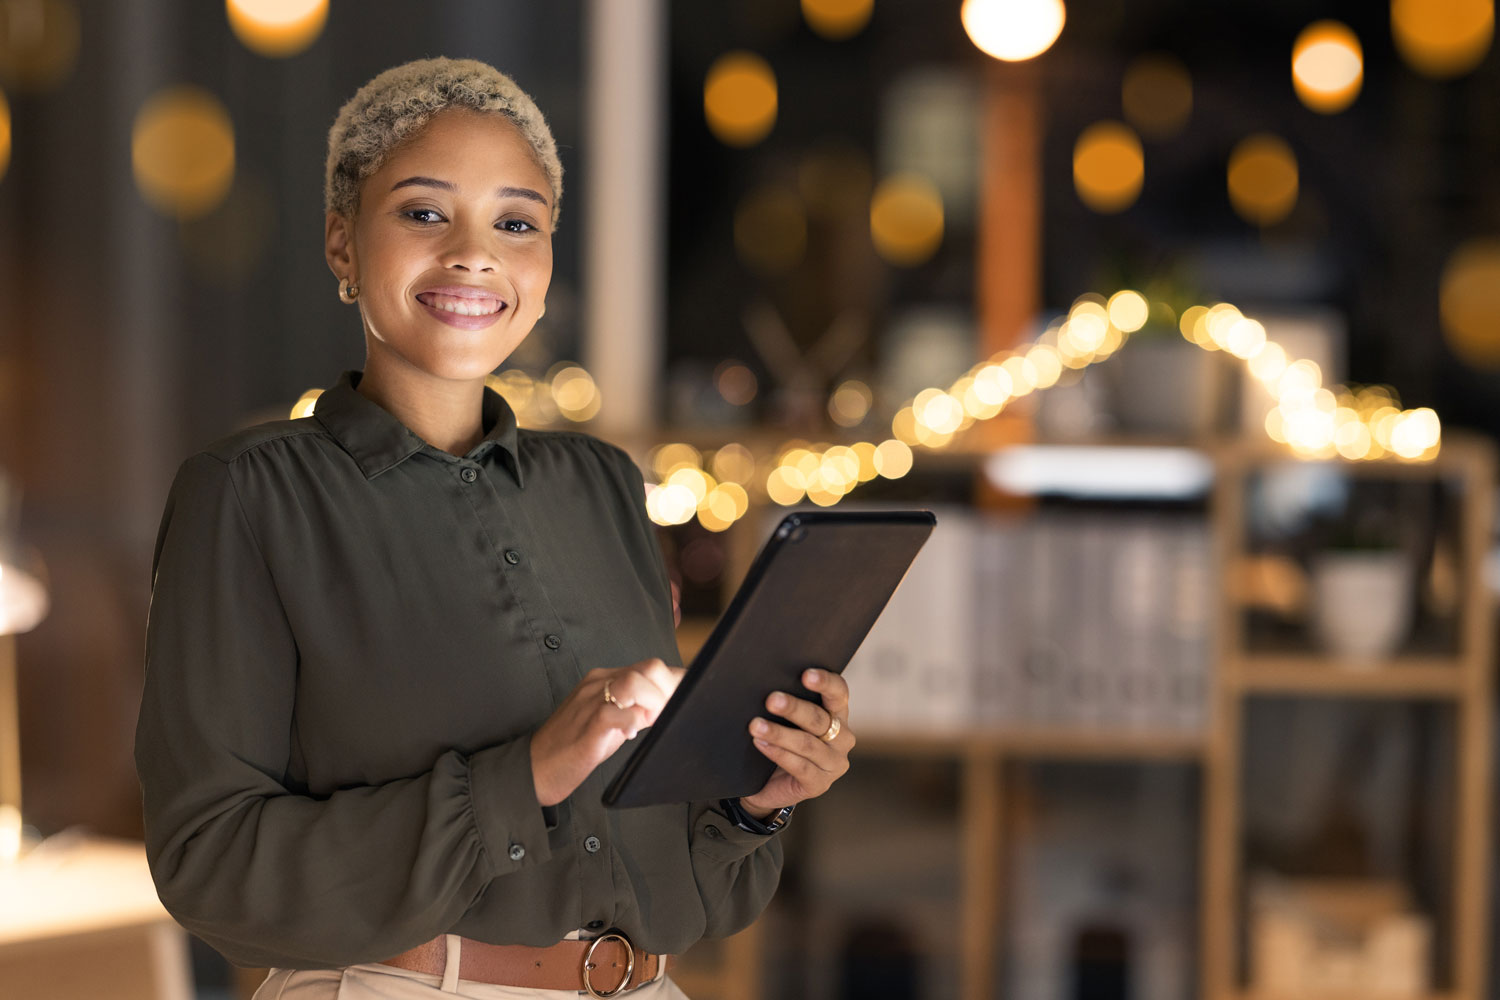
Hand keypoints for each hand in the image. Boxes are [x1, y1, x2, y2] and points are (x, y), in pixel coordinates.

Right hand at [530, 658, 684, 806]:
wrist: (536, 767)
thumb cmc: (574, 746)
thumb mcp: (611, 723)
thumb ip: (636, 711)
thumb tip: (667, 707)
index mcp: (606, 679)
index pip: (651, 668)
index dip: (674, 683)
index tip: (685, 701)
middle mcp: (599, 683)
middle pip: (649, 668)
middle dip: (668, 692)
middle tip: (667, 716)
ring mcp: (591, 701)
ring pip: (634, 683)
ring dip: (653, 704)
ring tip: (651, 723)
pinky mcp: (587, 724)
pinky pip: (617, 714)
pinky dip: (632, 724)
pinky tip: (629, 735)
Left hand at [740, 667, 853, 818]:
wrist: (768, 784)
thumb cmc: (779, 742)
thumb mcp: (786, 720)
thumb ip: (787, 702)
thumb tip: (765, 683)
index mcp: (837, 714)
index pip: (838, 692)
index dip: (825, 682)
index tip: (806, 675)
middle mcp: (842, 738)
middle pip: (819, 718)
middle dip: (793, 708)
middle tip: (771, 700)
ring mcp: (834, 764)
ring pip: (807, 744)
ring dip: (779, 733)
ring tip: (756, 726)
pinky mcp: (820, 784)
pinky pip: (800, 767)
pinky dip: (778, 754)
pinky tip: (761, 745)